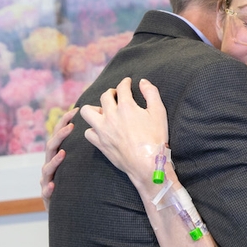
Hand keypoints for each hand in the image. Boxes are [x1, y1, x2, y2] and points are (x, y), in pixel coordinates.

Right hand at [40, 107, 77, 210]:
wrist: (64, 209)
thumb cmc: (73, 183)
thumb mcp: (77, 163)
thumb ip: (83, 148)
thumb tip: (101, 128)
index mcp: (57, 156)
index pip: (59, 135)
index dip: (65, 122)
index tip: (75, 110)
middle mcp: (50, 165)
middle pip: (51, 147)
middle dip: (59, 135)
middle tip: (70, 126)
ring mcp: (46, 180)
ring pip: (47, 168)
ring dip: (54, 160)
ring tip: (63, 154)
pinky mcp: (47, 196)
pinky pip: (45, 191)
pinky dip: (47, 187)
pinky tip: (52, 185)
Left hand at [81, 77, 168, 198]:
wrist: (147, 164)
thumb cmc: (155, 138)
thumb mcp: (159, 112)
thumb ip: (151, 93)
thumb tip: (143, 82)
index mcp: (126, 107)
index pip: (122, 88)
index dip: (125, 82)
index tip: (127, 82)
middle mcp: (111, 116)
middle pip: (105, 97)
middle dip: (111, 92)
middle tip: (116, 95)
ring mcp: (103, 130)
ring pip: (88, 112)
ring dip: (95, 108)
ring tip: (103, 111)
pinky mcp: (100, 144)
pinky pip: (89, 132)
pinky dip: (93, 129)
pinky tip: (101, 129)